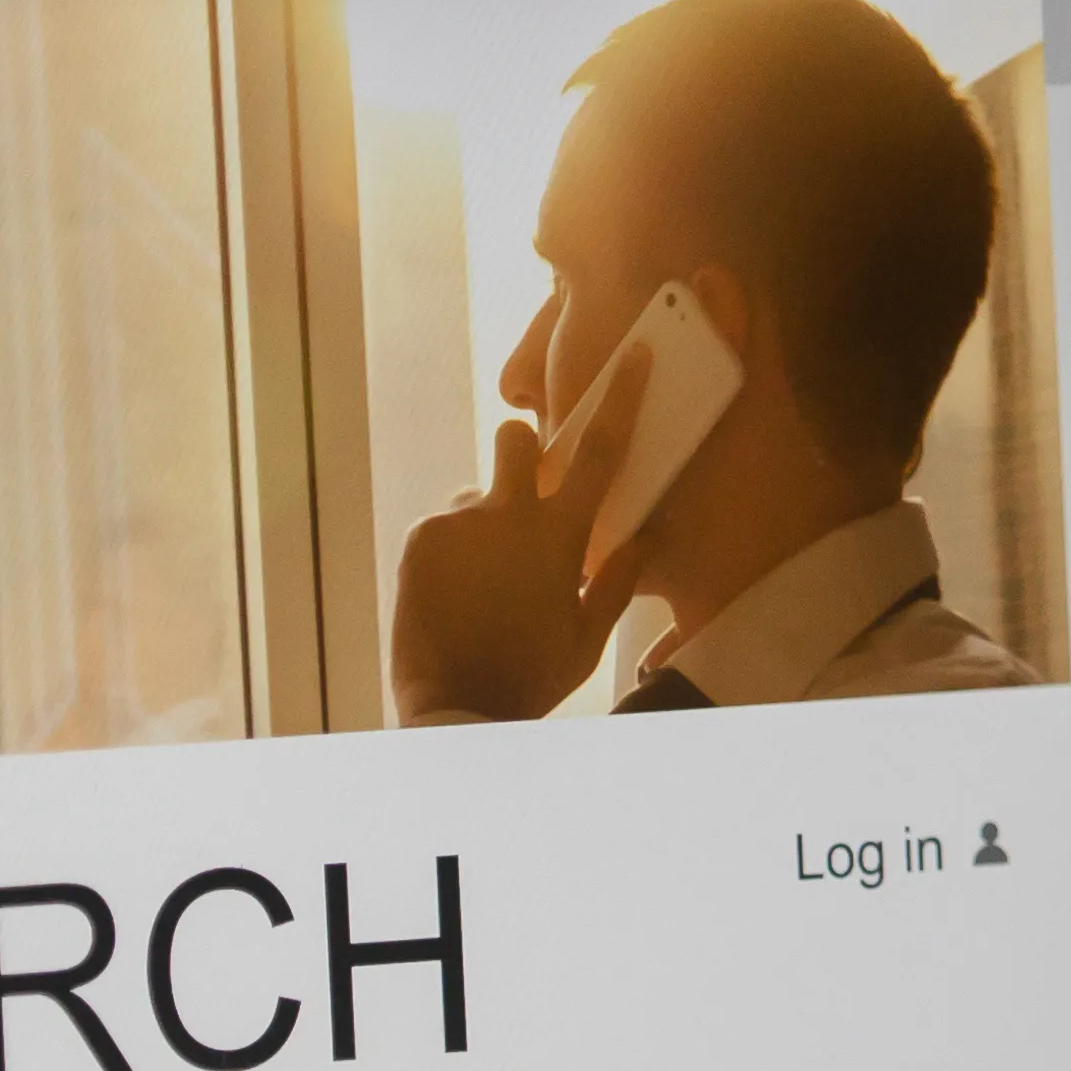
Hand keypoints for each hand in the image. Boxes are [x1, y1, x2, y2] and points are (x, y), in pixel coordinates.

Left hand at [387, 356, 646, 722]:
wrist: (455, 710)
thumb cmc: (529, 678)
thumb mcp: (587, 640)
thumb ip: (617, 580)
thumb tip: (649, 537)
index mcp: (559, 538)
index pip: (600, 454)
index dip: (621, 400)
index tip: (634, 359)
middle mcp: (507, 516)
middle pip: (517, 439)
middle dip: (523, 451)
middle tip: (523, 498)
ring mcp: (459, 523)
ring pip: (478, 498)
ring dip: (484, 528)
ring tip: (481, 588)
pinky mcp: (421, 538)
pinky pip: (445, 528)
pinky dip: (453, 555)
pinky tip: (455, 599)